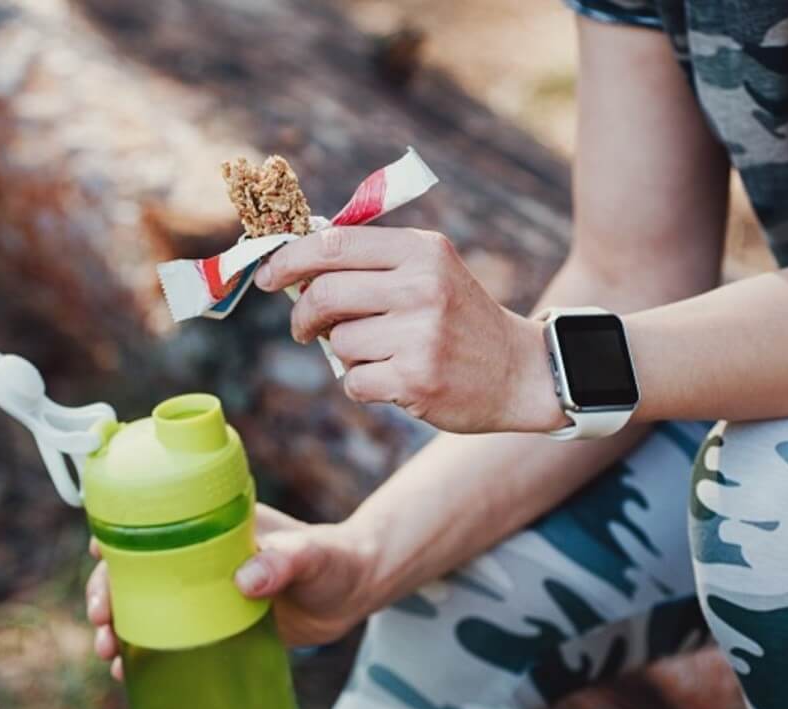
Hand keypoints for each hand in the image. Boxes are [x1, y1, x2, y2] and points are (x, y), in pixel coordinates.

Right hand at [85, 504, 382, 675]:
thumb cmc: (333, 559)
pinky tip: (129, 677)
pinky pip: (170, 641)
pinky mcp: (214, 628)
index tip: (100, 556)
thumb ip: (284, 561)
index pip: (152, 526)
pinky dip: (145, 656)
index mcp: (211, 528)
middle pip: (135, 573)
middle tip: (102, 623)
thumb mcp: (310, 555)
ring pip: (145, 610)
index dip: (118, 539)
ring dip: (118, 630)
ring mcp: (203, 596)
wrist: (355, 592)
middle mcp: (198, 560)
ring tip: (110, 657)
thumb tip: (246, 579)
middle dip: (107, 595)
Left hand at [255, 226, 568, 433]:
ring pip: (339, 343)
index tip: (268, 276)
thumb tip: (294, 262)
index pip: (333, 244)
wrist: (518, 372)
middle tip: (306, 328)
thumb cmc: (459, 319)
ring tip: (382, 355)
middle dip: (303, 314)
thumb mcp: (430, 271)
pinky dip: (362, 384)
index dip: (289, 260)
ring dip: (346, 355)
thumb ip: (372, 262)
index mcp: (421, 251)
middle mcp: (421, 287)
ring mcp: (420, 335)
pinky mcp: (416, 379)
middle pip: (325, 293)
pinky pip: (354, 381)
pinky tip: (395, 379)